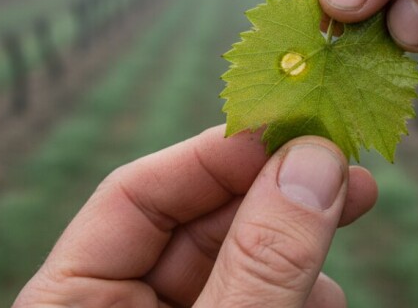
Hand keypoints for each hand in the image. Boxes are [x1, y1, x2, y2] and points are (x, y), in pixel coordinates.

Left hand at [13, 125, 376, 306]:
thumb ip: (258, 262)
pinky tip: (324, 298)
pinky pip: (259, 299)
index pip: (133, 195)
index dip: (213, 154)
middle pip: (198, 224)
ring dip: (297, 248)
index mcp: (71, 305)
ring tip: (340, 246)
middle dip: (276, 195)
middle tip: (346, 168)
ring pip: (239, 264)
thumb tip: (313, 161)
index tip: (289, 127)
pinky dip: (298, 293)